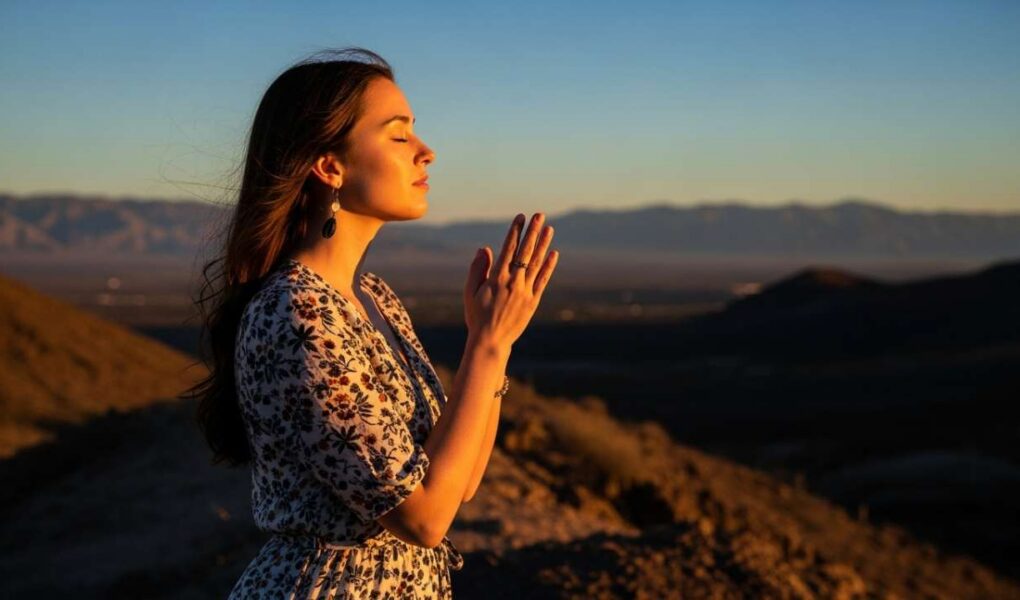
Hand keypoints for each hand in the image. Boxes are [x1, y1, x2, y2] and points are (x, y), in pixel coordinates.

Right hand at [463, 212, 558, 346]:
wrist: (491, 341)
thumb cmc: (477, 316)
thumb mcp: (470, 292)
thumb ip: (477, 269)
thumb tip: (484, 248)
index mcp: (497, 278)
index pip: (508, 248)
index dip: (515, 231)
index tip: (520, 217)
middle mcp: (513, 282)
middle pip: (525, 251)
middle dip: (533, 232)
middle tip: (539, 216)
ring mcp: (525, 292)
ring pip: (536, 263)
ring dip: (543, 244)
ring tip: (549, 229)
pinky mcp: (533, 302)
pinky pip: (542, 280)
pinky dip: (548, 266)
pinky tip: (553, 254)